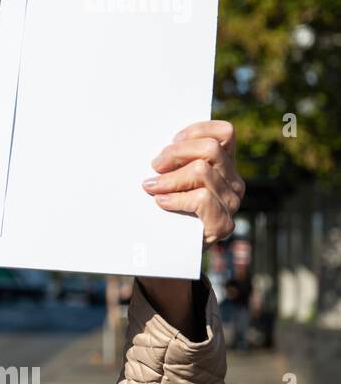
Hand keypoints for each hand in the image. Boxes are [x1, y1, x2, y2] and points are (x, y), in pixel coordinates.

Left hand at [142, 119, 243, 246]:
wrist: (169, 252)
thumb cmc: (167, 210)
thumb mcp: (172, 178)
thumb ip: (175, 161)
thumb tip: (158, 146)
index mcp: (225, 166)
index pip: (225, 132)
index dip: (196, 130)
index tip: (171, 141)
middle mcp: (234, 182)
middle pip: (210, 148)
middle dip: (176, 153)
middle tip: (155, 166)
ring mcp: (232, 203)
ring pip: (202, 171)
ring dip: (169, 178)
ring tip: (151, 187)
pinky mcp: (223, 224)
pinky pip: (201, 198)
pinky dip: (175, 198)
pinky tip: (161, 202)